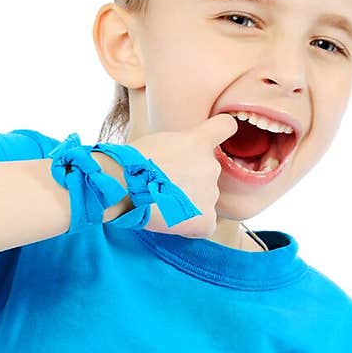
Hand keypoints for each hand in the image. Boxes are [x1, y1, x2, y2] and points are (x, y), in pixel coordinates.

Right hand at [126, 114, 239, 238]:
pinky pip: (206, 224)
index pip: (225, 126)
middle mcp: (211, 166)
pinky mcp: (205, 219)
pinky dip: (192, 226)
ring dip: (187, 202)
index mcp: (199, 141)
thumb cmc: (131, 163)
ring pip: (204, 200)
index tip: (212, 140)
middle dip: (190, 180)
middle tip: (164, 185)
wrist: (125, 186)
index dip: (220, 132)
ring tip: (162, 203)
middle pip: (207, 173)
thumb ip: (178, 148)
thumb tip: (177, 165)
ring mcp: (211, 194)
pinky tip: (172, 220)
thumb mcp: (157, 141)